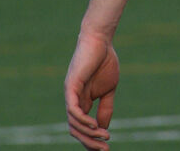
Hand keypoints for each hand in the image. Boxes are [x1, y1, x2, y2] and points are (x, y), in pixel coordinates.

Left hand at [65, 31, 119, 149]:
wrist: (100, 40)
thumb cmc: (105, 61)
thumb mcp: (109, 89)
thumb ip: (106, 107)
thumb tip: (104, 128)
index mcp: (82, 102)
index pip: (82, 128)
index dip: (92, 140)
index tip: (107, 147)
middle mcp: (73, 101)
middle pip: (76, 130)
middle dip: (90, 142)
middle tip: (105, 149)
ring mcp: (71, 95)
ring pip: (74, 123)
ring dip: (89, 134)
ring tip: (104, 136)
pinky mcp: (71, 87)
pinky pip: (73, 110)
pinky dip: (83, 120)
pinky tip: (94, 125)